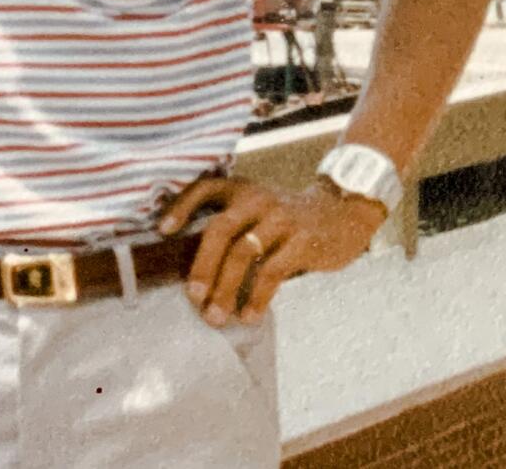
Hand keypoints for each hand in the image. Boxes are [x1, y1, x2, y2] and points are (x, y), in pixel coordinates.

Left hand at [157, 175, 385, 325]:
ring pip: (242, 254)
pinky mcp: (301, 239)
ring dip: (226, 289)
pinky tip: (249, 315)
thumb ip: (234, 225)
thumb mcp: (260, 209)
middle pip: (219, 230)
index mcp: (242, 190)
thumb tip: (197, 269)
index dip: (181, 206)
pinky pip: (272, 271)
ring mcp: (280, 218)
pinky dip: (257, 298)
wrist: (343, 212)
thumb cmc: (290, 219)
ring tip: (217, 317)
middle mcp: (258, 199)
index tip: (162, 231)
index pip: (204, 188)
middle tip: (193, 297)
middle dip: (202, 267)